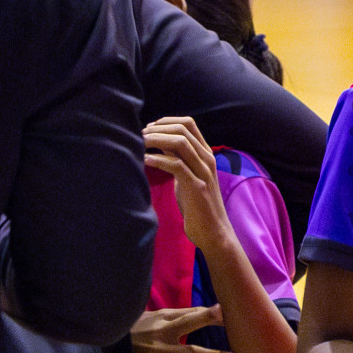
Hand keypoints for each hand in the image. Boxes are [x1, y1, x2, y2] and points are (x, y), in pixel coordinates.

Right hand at [131, 305, 234, 352]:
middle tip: (233, 325)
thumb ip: (175, 315)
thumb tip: (201, 311)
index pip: (189, 312)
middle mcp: (162, 332)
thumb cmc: (133, 331)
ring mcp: (159, 351)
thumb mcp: (152, 317)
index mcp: (163, 317)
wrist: (108, 346)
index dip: (207, 312)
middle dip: (209, 321)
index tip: (225, 310)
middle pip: (189, 324)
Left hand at [143, 116, 232, 251]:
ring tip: (139, 144)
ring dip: (155, 140)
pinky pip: (176, 165)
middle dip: (157, 128)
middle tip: (139, 136)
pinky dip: (158, 160)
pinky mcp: (197, 187)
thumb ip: (179, 159)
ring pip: (180, 143)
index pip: (188, 123)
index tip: (148, 129)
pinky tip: (144, 161)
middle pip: (182, 129)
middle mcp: (206, 158)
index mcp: (205, 153)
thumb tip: (159, 143)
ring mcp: (203, 171)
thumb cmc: (197, 204)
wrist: (213, 231)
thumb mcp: (188, 175)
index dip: (165, 121)